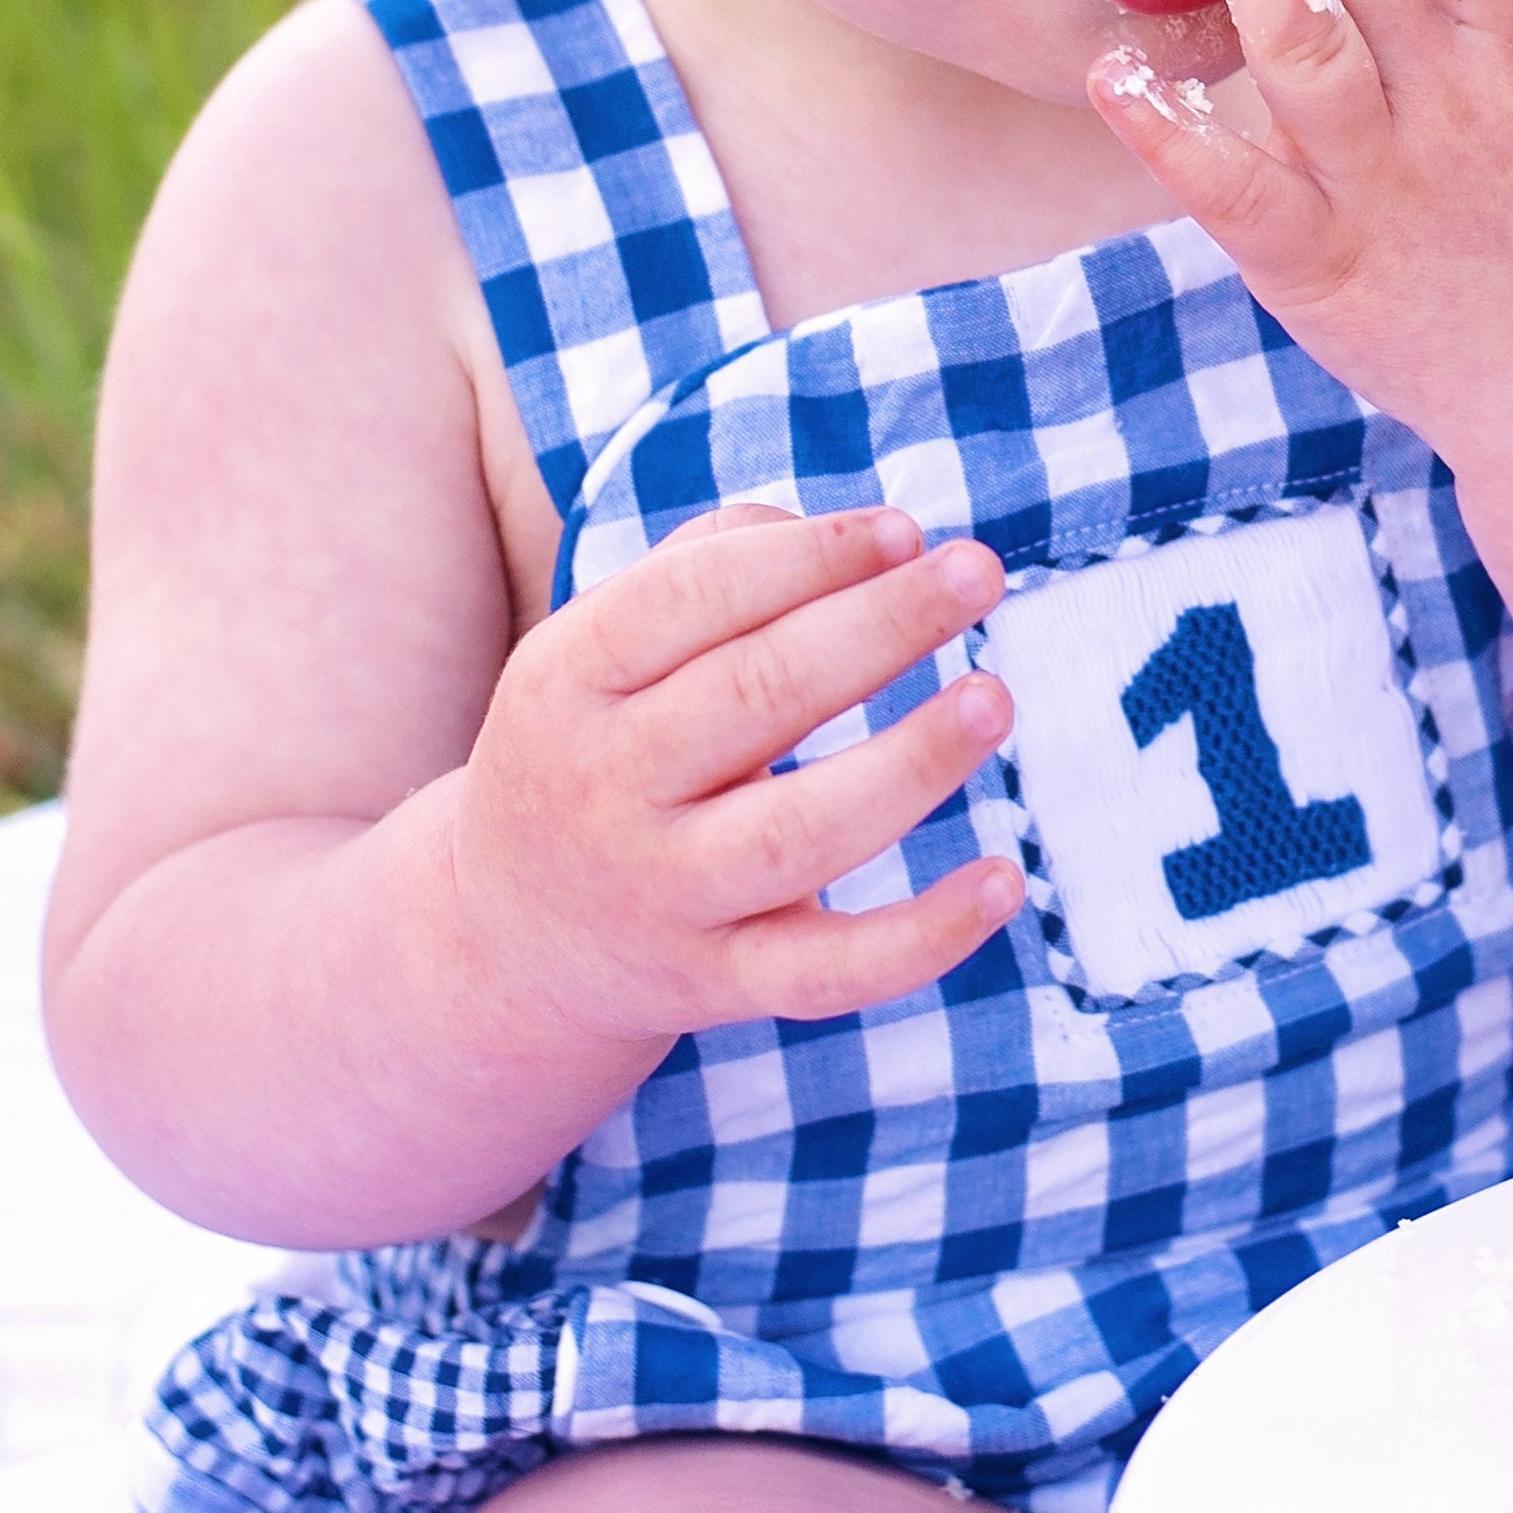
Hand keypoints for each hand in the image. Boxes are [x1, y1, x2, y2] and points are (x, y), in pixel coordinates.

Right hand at [447, 504, 1021, 1047]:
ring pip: (796, 834)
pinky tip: (1002, 879)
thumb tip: (872, 541)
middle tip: (978, 572)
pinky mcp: (716, 983)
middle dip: (877, 626)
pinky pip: (828, 973)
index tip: (904, 530)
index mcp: (567, 676)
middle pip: (754, 696)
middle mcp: (605, 787)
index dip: (805, 557)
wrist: (510, 936)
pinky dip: (922, 938)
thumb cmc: (604, 740)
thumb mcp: (602, 643)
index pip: (689, 598)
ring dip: (908, 763)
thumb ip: (719, 564)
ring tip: (991, 698)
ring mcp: (661, 895)